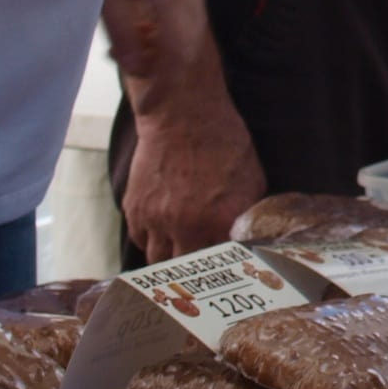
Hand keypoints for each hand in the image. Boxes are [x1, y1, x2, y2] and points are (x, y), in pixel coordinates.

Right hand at [120, 95, 265, 260]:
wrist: (183, 116)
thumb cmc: (224, 143)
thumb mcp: (252, 180)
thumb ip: (247, 216)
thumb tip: (247, 239)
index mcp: (222, 221)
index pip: (222, 266)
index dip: (224, 270)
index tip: (226, 272)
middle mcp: (187, 227)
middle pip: (186, 272)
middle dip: (195, 273)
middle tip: (200, 270)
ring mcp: (157, 220)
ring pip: (158, 262)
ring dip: (169, 259)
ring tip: (179, 253)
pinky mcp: (135, 209)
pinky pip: (140, 240)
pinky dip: (151, 240)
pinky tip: (162, 232)